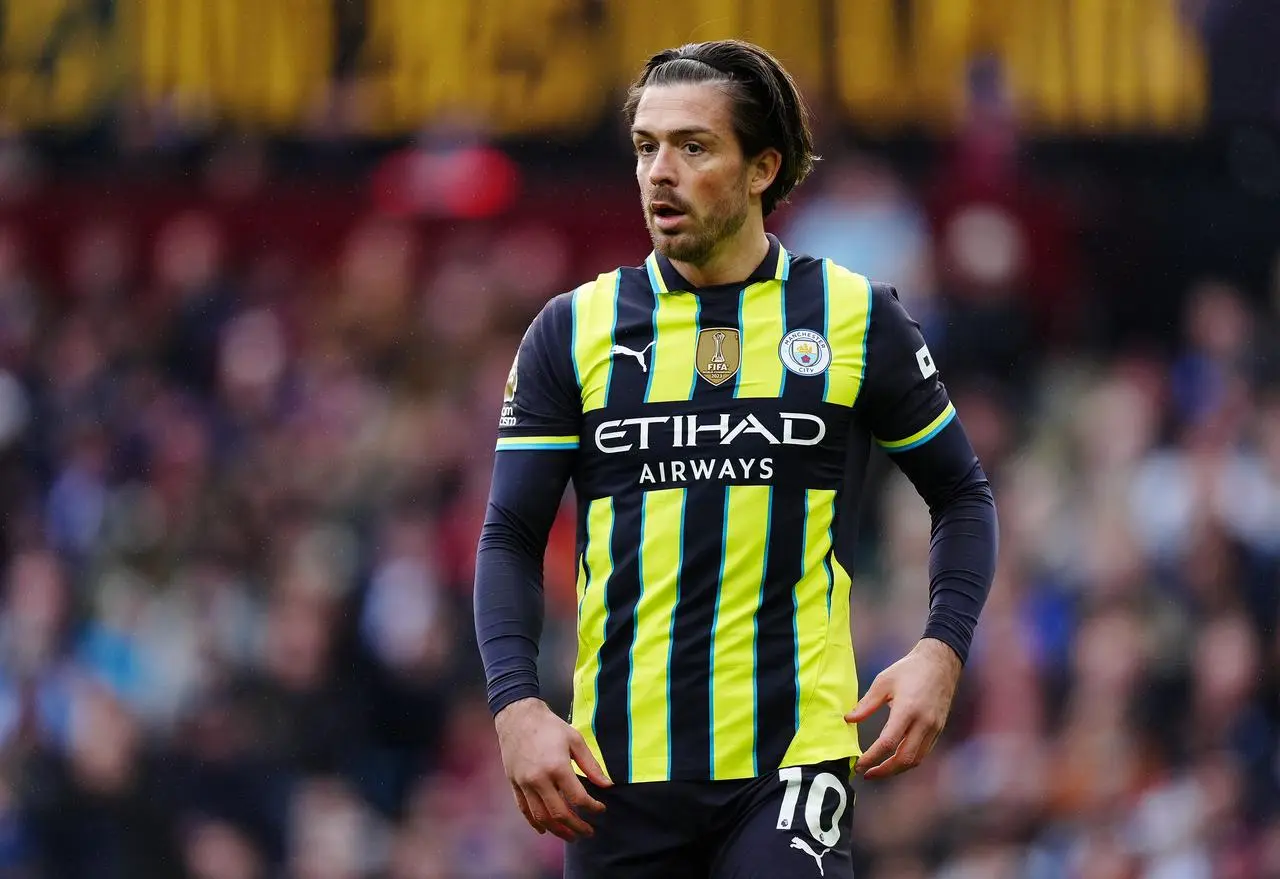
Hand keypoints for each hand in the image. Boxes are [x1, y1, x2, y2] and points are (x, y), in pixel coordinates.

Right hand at [494, 697, 611, 840]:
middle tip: (588, 832)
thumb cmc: (550, 727)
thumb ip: (591, 765)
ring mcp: (524, 783)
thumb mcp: (575, 740)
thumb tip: (607, 785)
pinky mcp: (514, 783)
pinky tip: (545, 830)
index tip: (601, 810)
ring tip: (571, 836)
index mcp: (557, 767)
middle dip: (577, 827)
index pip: (578, 798)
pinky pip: (524, 810)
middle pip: (559, 813)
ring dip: (557, 831)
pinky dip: (535, 823)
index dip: (593, 808)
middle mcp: (539, 779)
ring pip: (541, 817)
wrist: (517, 716)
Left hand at [845, 638, 961, 779]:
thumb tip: (849, 720)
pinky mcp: (939, 729)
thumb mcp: (883, 681)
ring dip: (896, 769)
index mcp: (908, 710)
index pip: (888, 743)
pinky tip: (894, 759)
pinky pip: (923, 752)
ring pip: (916, 759)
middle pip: (904, 758)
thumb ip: (866, 704)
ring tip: (878, 770)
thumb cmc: (909, 669)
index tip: (858, 764)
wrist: (940, 662)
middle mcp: (924, 723)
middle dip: (884, 771)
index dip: (872, 757)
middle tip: (866, 774)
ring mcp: (934, 728)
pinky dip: (908, 760)